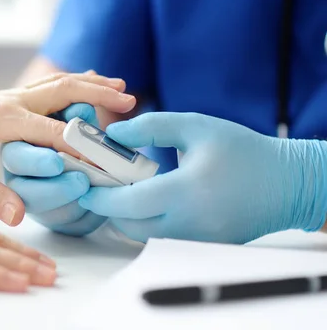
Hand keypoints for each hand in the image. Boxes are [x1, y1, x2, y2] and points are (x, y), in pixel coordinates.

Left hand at [0, 73, 135, 225]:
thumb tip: (19, 215)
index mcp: (1, 120)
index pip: (53, 132)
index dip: (82, 146)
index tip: (107, 157)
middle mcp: (10, 101)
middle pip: (63, 90)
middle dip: (98, 94)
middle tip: (128, 99)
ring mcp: (11, 96)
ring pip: (58, 83)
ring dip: (90, 84)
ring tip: (119, 87)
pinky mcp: (10, 97)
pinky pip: (47, 86)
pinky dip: (72, 84)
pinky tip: (87, 84)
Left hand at [79, 112, 326, 243]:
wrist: (287, 183)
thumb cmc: (243, 151)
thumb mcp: (195, 127)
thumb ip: (152, 127)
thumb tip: (114, 134)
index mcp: (187, 192)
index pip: (129, 205)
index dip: (100, 198)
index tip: (84, 187)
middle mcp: (190, 224)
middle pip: (129, 225)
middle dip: (108, 207)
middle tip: (98, 184)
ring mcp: (196, 240)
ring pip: (143, 234)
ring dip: (126, 216)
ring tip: (120, 188)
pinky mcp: (201, 245)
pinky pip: (161, 238)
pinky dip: (146, 222)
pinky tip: (145, 199)